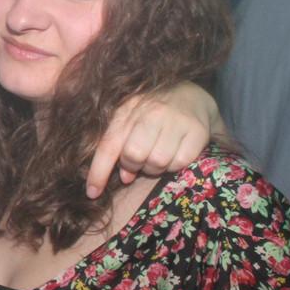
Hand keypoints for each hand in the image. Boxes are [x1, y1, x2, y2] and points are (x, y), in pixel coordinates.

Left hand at [86, 82, 223, 197]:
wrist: (189, 96)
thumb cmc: (151, 114)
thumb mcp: (128, 122)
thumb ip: (119, 148)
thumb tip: (125, 178)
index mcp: (127, 109)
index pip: (108, 144)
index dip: (99, 172)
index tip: (92, 193)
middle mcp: (152, 111)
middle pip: (134, 155)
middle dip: (132, 165)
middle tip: (138, 162)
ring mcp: (176, 120)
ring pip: (158, 162)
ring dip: (154, 168)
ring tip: (155, 157)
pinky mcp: (197, 131)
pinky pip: (180, 162)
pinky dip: (174, 166)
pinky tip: (173, 155)